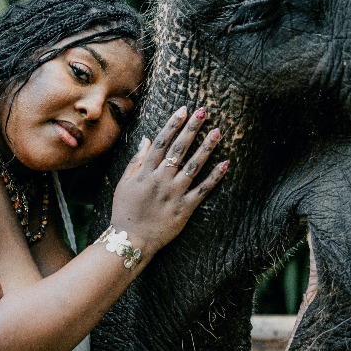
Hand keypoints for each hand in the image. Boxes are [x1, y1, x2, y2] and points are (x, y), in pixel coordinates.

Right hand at [108, 105, 228, 256]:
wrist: (131, 240)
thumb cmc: (125, 211)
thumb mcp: (124, 184)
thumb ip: (136, 161)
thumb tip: (145, 139)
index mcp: (146, 172)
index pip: (161, 142)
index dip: (173, 124)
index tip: (184, 110)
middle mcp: (161, 179)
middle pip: (179, 149)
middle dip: (192, 129)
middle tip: (204, 112)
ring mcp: (175, 193)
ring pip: (194, 166)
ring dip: (206, 148)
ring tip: (218, 132)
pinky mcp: (185, 208)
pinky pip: (203, 190)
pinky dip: (215, 177)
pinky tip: (226, 164)